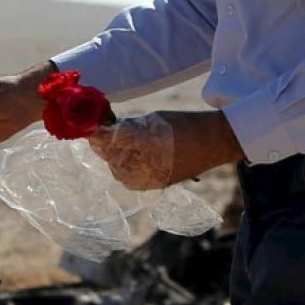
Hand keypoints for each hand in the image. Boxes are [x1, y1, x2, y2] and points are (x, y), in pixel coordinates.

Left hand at [89, 111, 243, 189]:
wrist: (215, 142)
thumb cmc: (185, 124)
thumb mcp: (153, 119)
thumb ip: (128, 127)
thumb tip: (104, 129)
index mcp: (146, 142)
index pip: (110, 141)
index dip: (97, 135)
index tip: (89, 129)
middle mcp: (148, 163)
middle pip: (111, 158)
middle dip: (105, 147)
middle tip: (103, 135)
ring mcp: (152, 177)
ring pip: (119, 172)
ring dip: (115, 159)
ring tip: (118, 147)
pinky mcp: (157, 184)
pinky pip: (131, 180)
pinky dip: (126, 170)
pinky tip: (129, 158)